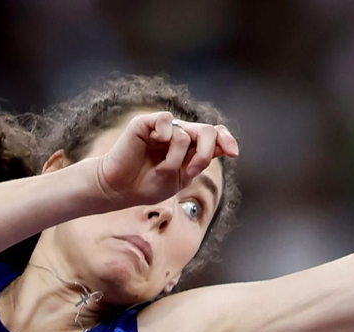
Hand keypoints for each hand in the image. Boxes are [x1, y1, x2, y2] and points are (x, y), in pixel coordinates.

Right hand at [94, 111, 238, 207]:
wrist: (120, 188)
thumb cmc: (148, 185)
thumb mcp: (180, 178)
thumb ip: (198, 162)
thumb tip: (221, 146)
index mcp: (190, 147)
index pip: (215, 134)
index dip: (226, 139)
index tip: (233, 153)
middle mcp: (180, 134)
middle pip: (207, 131)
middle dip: (205, 153)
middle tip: (192, 172)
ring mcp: (164, 127)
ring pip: (185, 134)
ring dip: (176, 160)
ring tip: (161, 170)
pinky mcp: (147, 122)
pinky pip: (167, 122)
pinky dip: (164, 138)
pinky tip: (152, 144)